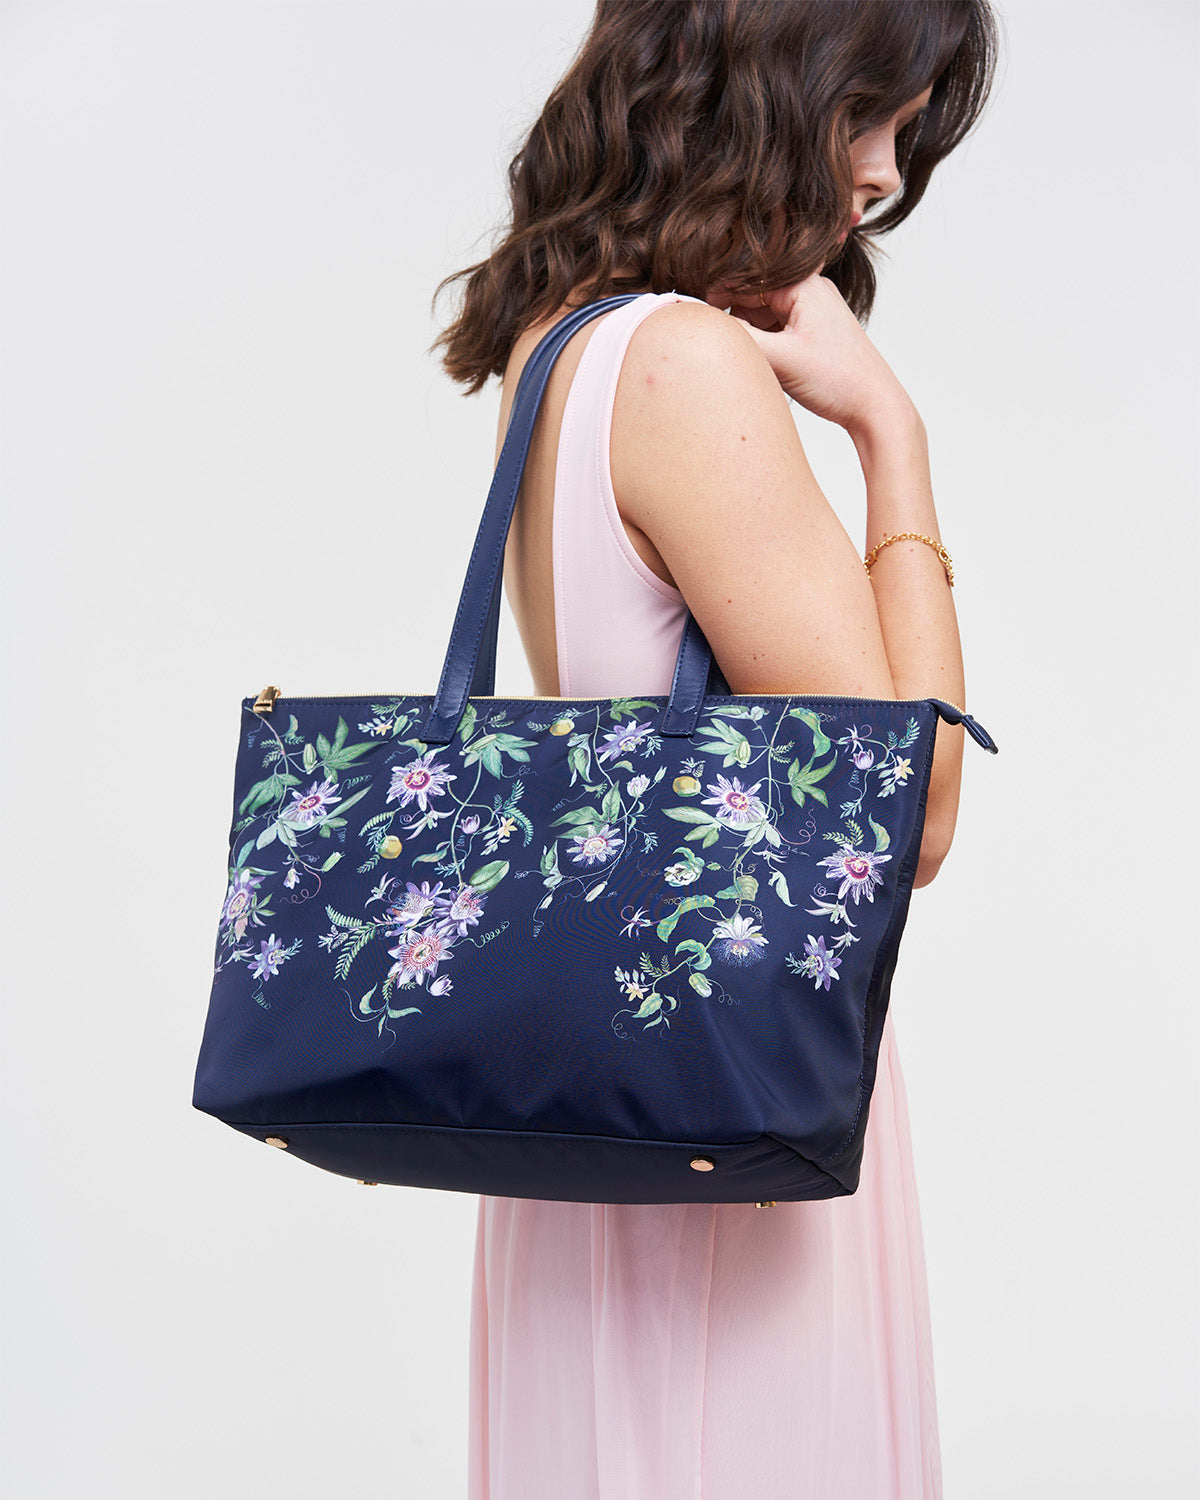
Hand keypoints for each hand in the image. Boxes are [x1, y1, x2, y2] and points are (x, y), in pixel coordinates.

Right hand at [705, 272, 915, 434]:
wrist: (875, 405)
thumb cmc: (839, 379)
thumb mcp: (782, 358)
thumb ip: (740, 338)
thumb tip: (700, 323)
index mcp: (803, 284)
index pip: (745, 279)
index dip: (715, 295)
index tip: (691, 315)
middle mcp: (807, 291)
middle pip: (751, 296)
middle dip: (729, 316)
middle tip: (709, 341)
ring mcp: (809, 312)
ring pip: (760, 315)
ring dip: (744, 332)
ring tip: (736, 356)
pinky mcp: (810, 333)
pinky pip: (773, 330)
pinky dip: (759, 343)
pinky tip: (756, 363)